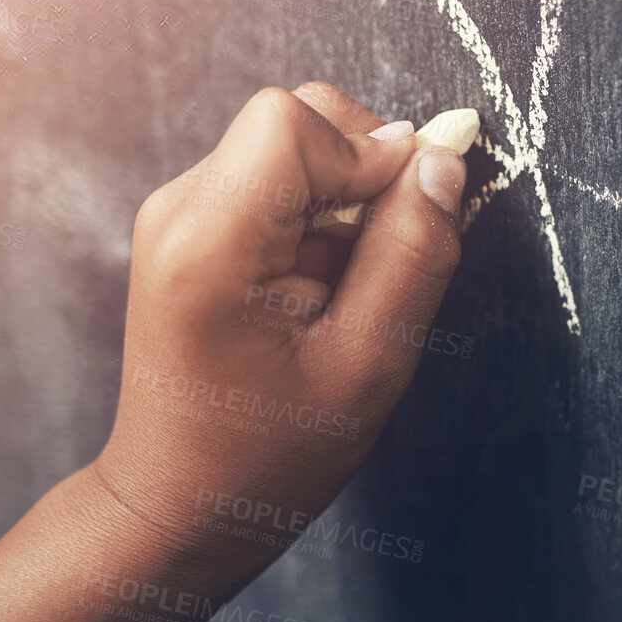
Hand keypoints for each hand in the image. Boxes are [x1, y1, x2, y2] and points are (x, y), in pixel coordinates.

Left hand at [91, 81, 466, 576]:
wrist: (182, 501)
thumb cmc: (272, 452)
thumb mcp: (371, 364)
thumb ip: (413, 252)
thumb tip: (444, 158)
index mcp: (209, 242)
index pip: (295, 122)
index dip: (371, 156)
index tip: (403, 224)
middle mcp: (178, 209)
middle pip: (296, 119)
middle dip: (363, 174)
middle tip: (374, 268)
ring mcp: (178, 213)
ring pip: (295, 146)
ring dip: (346, 202)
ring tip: (343, 289)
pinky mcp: (192, 224)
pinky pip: (280, 179)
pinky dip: (322, 218)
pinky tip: (320, 289)